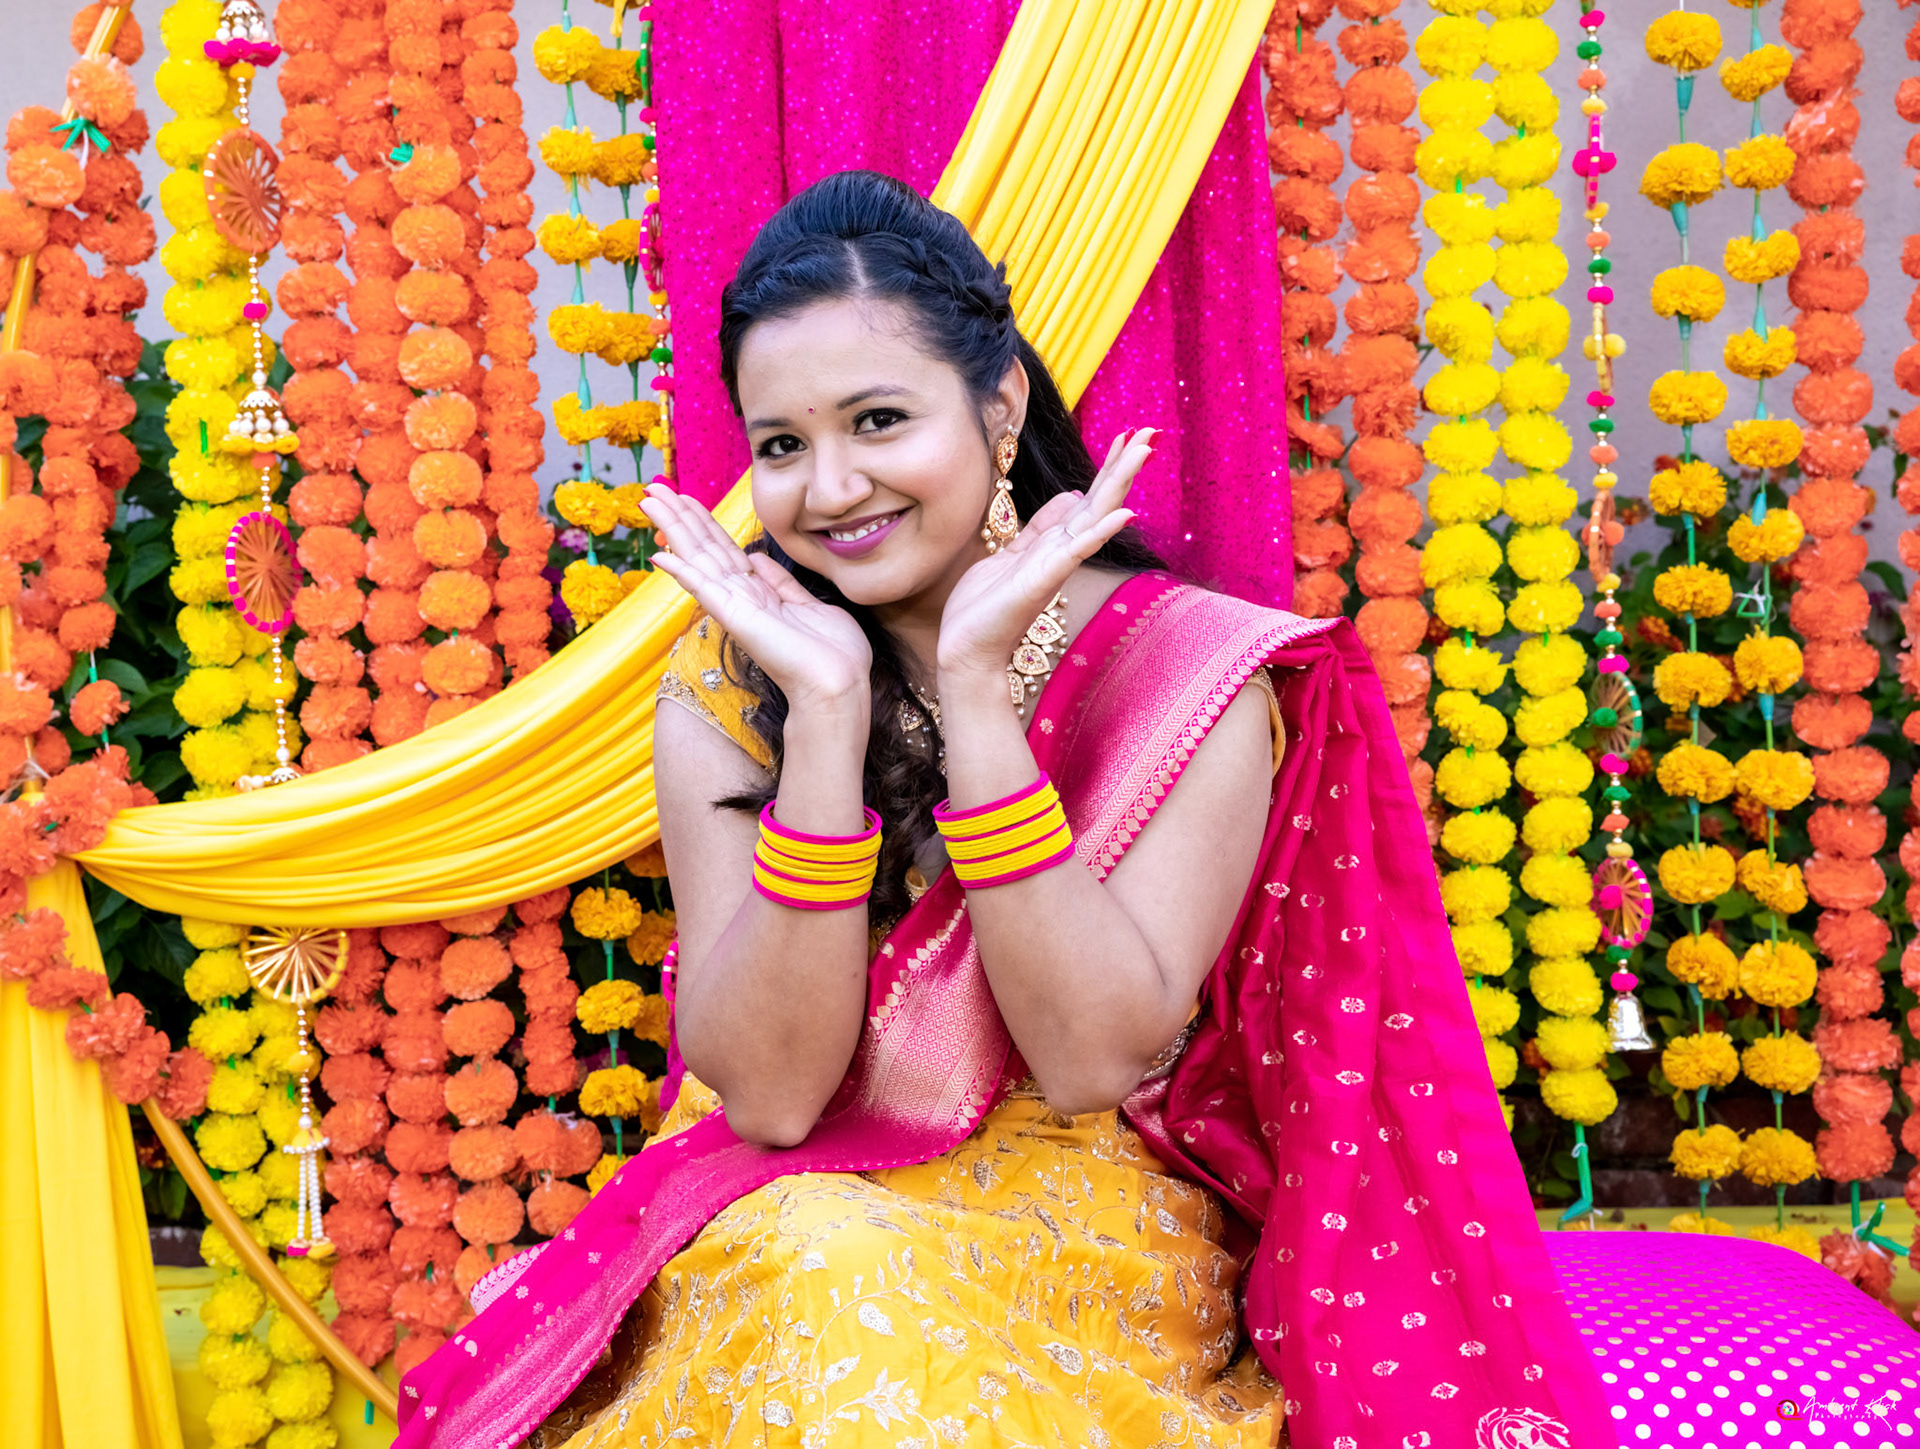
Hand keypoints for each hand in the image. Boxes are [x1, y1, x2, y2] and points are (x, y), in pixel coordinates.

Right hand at [641, 485, 872, 711]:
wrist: (839, 684)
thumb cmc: (832, 654)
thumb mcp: (809, 605)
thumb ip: (781, 583)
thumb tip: (758, 558)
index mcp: (758, 594)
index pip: (722, 549)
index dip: (703, 521)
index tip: (683, 496)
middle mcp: (741, 598)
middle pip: (703, 548)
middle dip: (678, 515)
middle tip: (653, 488)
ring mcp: (735, 608)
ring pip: (698, 559)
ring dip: (674, 528)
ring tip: (650, 501)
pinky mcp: (736, 618)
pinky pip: (704, 589)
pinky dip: (683, 572)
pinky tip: (660, 555)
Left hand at [935, 428, 1152, 679]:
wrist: (966, 650)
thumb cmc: (984, 608)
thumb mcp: (1011, 554)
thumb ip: (1041, 528)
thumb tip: (1071, 495)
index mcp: (1053, 544)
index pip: (1088, 498)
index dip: (1107, 467)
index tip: (1128, 436)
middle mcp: (1060, 552)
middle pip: (1099, 501)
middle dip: (1123, 466)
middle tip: (1151, 432)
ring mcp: (1055, 565)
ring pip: (1095, 516)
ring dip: (1119, 483)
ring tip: (1143, 451)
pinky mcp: (1043, 580)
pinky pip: (1076, 551)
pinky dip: (1100, 531)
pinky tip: (1124, 513)